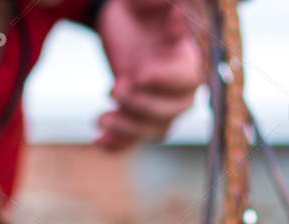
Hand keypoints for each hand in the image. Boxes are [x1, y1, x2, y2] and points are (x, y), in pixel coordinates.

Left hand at [94, 0, 205, 151]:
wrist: (121, 18)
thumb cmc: (141, 7)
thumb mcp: (150, 2)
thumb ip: (165, 6)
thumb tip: (180, 19)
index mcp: (189, 58)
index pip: (188, 78)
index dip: (165, 80)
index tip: (138, 74)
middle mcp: (180, 87)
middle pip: (172, 110)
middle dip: (142, 105)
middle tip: (113, 88)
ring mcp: (160, 104)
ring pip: (155, 129)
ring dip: (128, 129)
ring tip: (100, 119)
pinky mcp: (140, 114)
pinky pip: (136, 140)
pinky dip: (118, 145)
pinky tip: (99, 142)